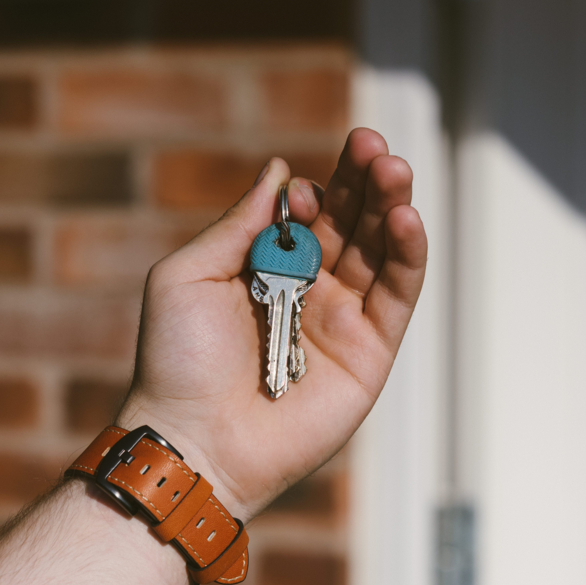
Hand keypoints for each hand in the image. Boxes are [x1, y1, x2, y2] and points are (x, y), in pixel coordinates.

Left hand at [119, 128, 426, 518]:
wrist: (194, 438)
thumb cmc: (178, 360)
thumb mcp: (188, 276)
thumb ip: (237, 224)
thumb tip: (279, 171)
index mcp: (267, 268)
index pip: (309, 214)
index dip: (314, 192)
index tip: (299, 193)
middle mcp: (311, 288)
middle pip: (353, 222)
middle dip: (364, 181)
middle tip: (373, 146)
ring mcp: (343, 319)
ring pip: (382, 250)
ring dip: (392, 206)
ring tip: (394, 170)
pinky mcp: (370, 352)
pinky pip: (398, 295)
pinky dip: (408, 255)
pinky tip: (405, 220)